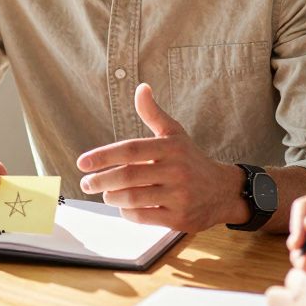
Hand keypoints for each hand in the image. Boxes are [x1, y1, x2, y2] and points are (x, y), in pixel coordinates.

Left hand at [75, 83, 243, 231]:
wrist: (222, 191)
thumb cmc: (190, 160)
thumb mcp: (175, 134)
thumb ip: (154, 113)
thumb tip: (141, 88)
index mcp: (171, 148)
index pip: (131, 150)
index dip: (104, 156)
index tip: (82, 163)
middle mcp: (176, 171)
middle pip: (128, 176)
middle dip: (101, 181)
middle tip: (86, 183)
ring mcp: (178, 196)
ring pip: (132, 198)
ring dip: (112, 197)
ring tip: (105, 194)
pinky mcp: (179, 218)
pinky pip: (142, 217)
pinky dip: (126, 212)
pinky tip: (123, 206)